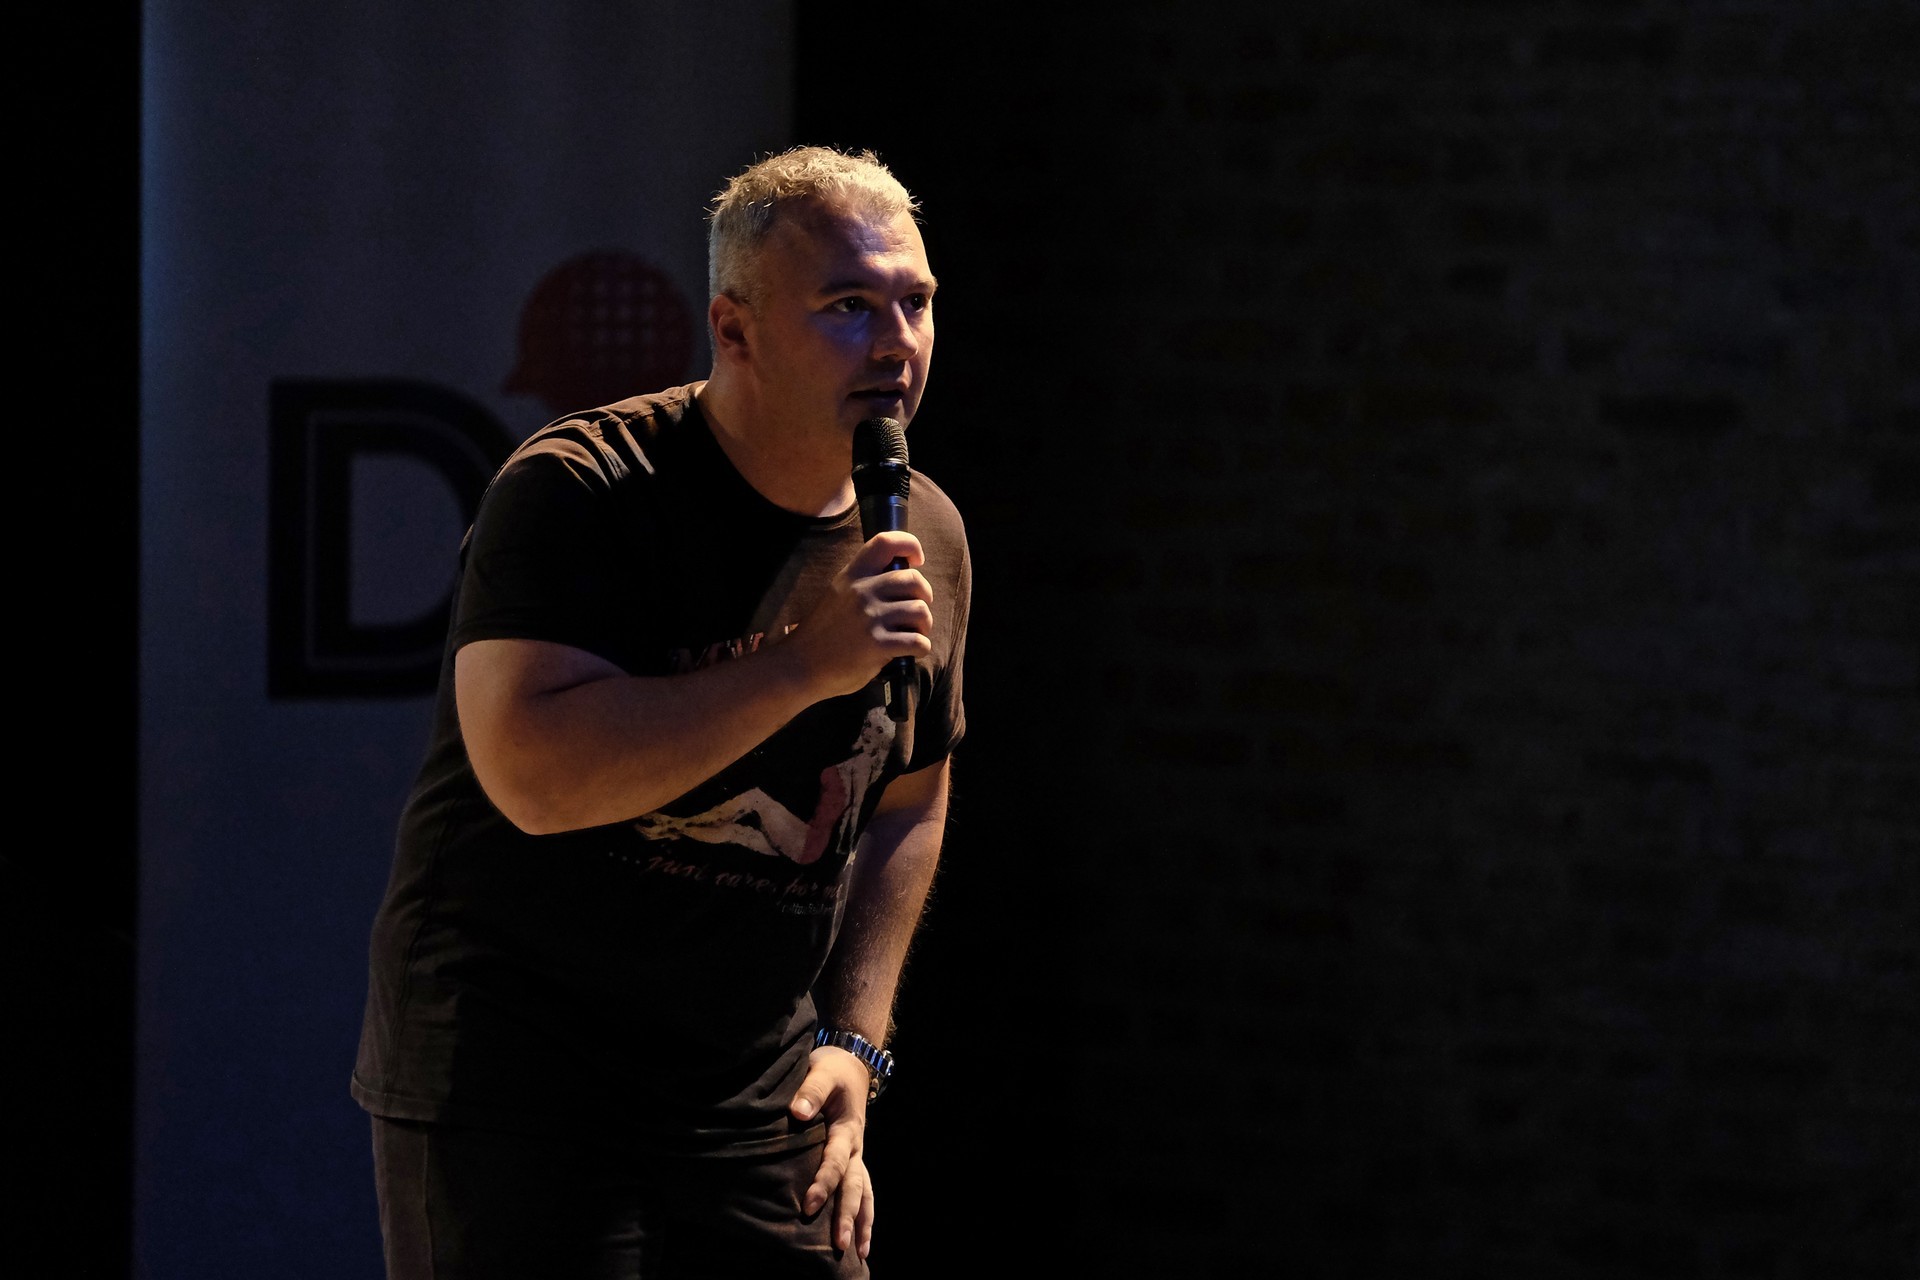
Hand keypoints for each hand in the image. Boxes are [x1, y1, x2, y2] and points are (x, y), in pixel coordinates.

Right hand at [786, 531, 932, 700]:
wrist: (800, 665)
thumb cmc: (823, 633)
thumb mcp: (837, 594)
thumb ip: (863, 582)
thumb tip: (901, 576)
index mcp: (853, 575)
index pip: (886, 542)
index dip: (910, 545)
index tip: (917, 560)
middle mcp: (862, 591)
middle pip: (913, 580)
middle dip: (924, 596)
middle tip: (917, 612)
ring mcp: (870, 618)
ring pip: (920, 611)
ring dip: (924, 625)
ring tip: (914, 633)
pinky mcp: (877, 645)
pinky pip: (918, 641)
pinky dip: (921, 647)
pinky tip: (911, 651)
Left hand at [789, 1044, 876, 1258]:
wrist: (850, 1065)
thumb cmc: (832, 1070)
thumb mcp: (822, 1071)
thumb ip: (811, 1091)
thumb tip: (799, 1113)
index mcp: (846, 1129)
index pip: (834, 1161)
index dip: (822, 1183)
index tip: (807, 1205)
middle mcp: (856, 1146)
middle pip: (854, 1186)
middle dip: (847, 1216)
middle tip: (838, 1244)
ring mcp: (858, 1155)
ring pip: (865, 1192)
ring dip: (861, 1221)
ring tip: (859, 1252)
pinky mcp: (855, 1159)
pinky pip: (864, 1190)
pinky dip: (865, 1214)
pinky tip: (862, 1239)